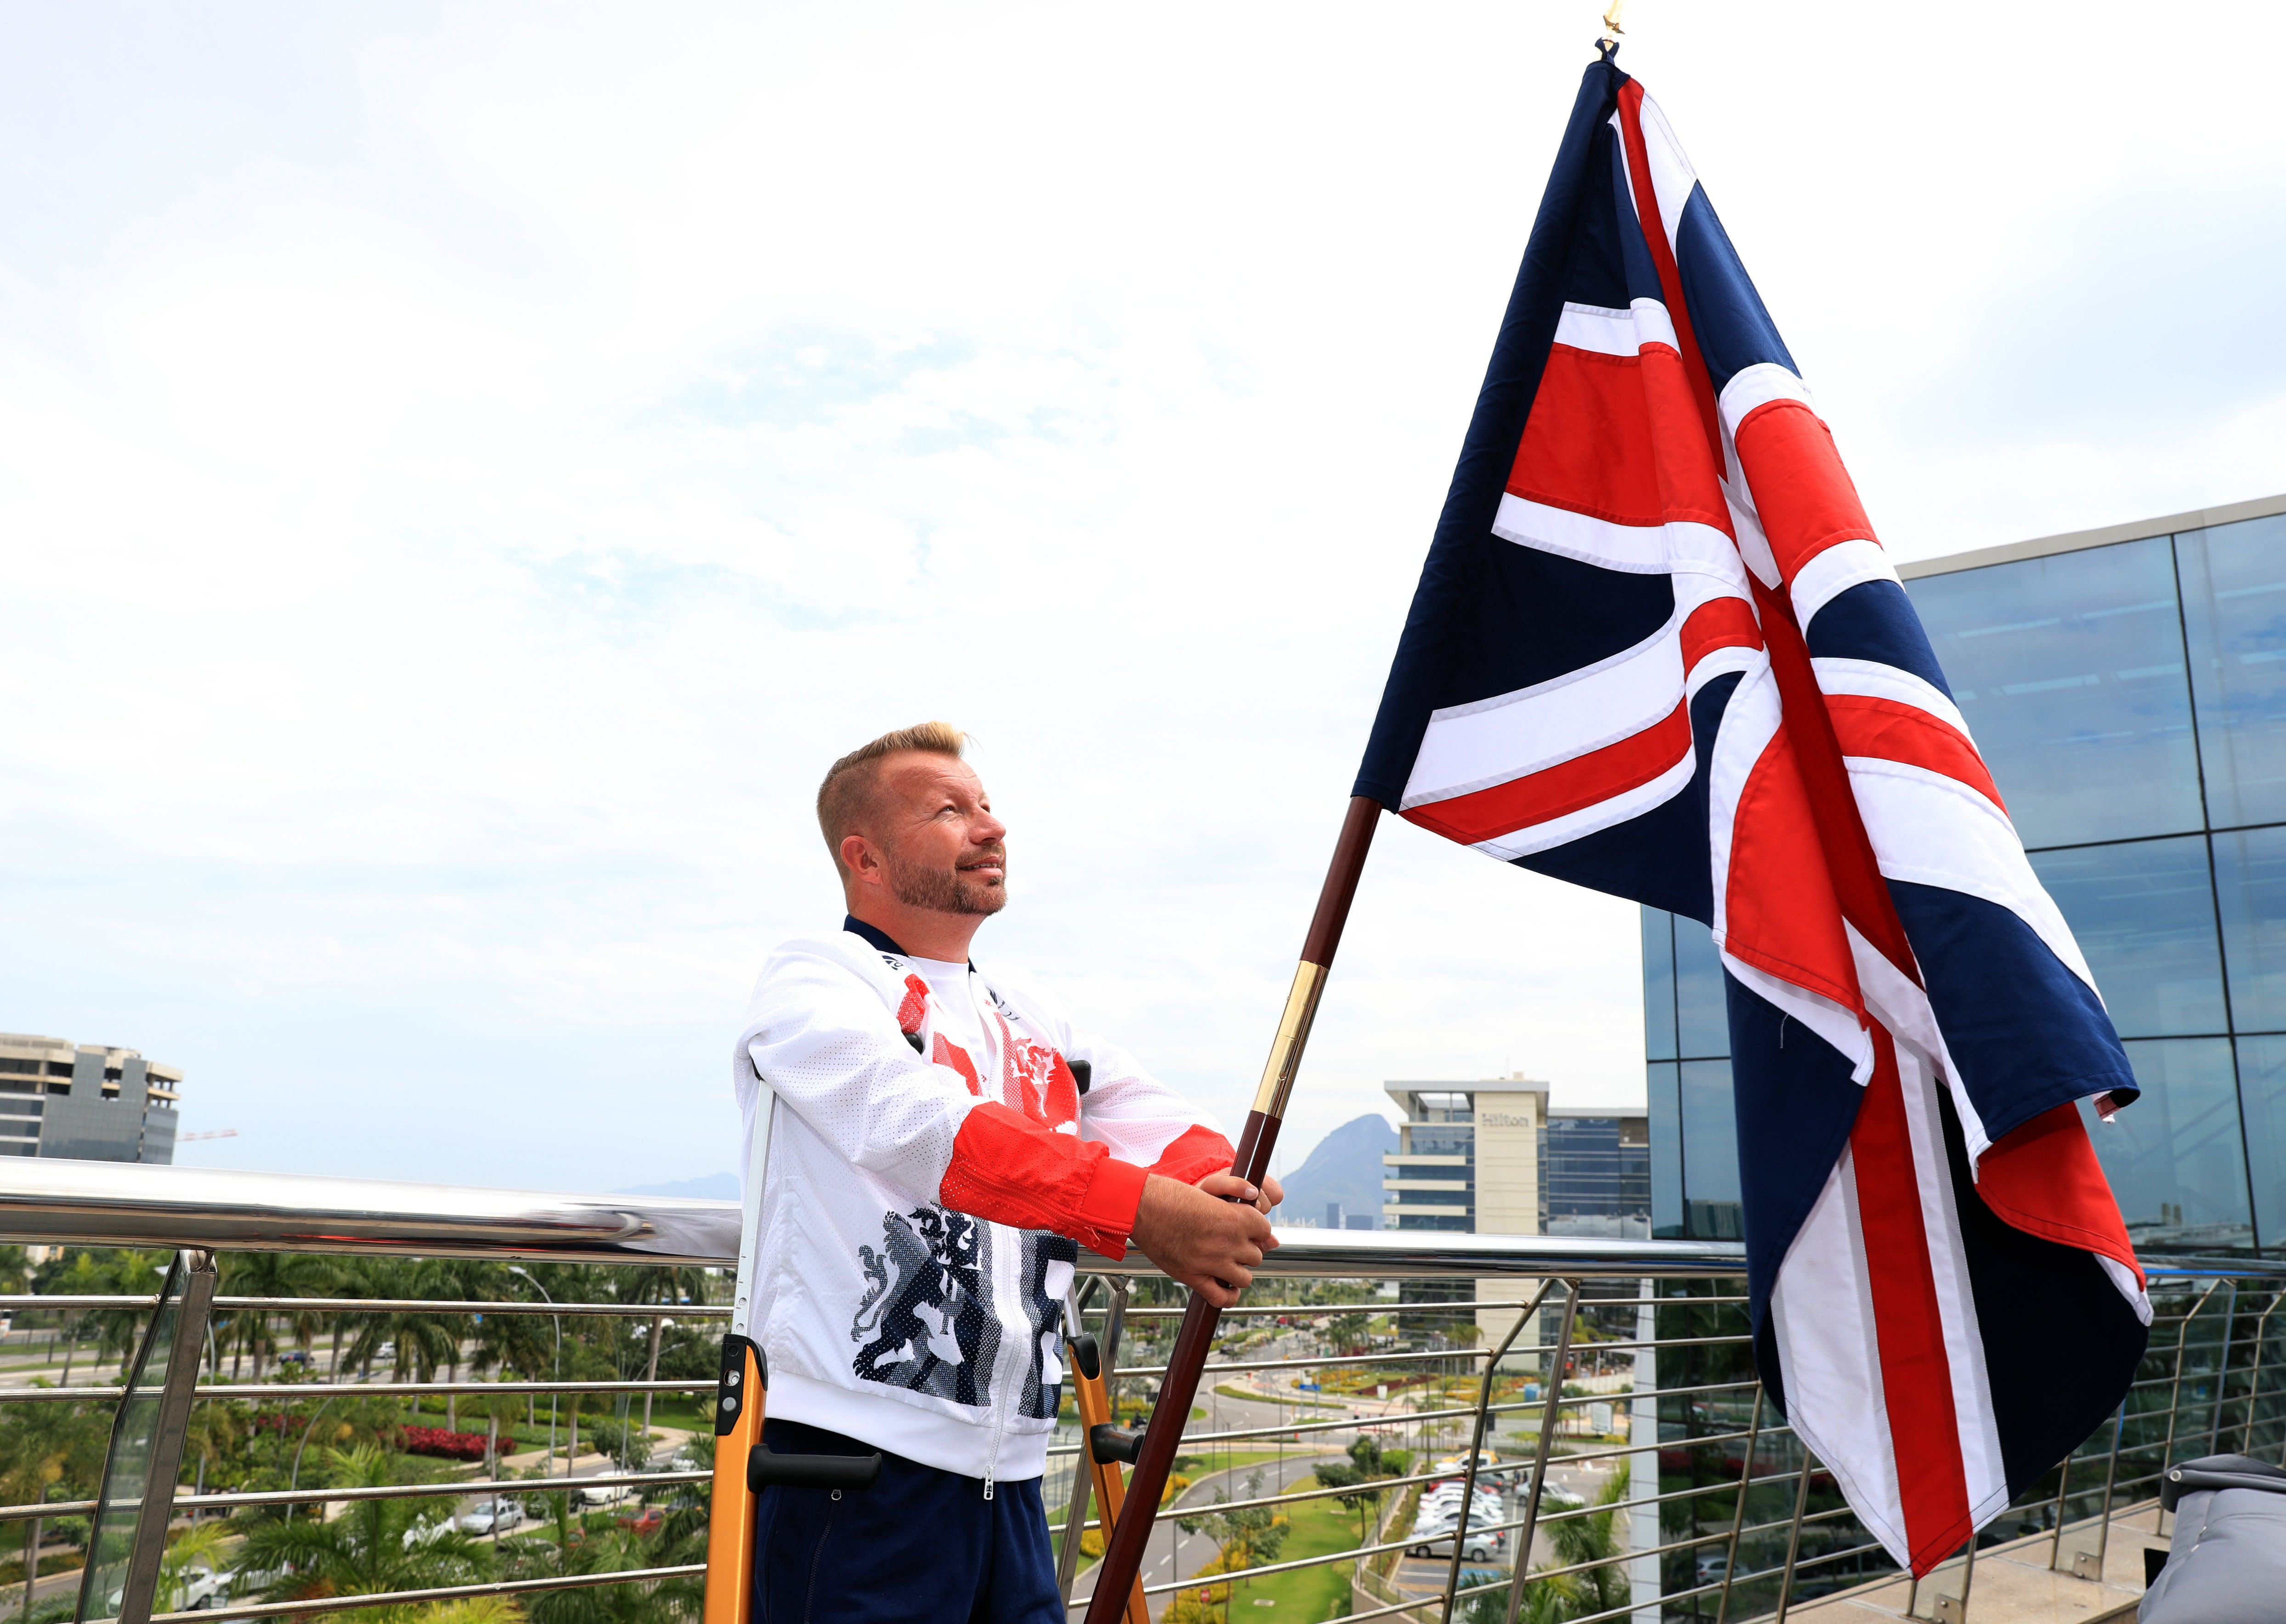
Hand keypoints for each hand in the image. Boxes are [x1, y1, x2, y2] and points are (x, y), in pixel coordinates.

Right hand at [1130, 1174, 1277, 1307]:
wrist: (1142, 1206)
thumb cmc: (1173, 1196)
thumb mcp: (1211, 1195)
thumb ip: (1238, 1212)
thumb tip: (1265, 1232)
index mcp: (1236, 1218)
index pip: (1264, 1231)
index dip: (1255, 1231)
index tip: (1244, 1230)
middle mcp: (1228, 1241)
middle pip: (1256, 1256)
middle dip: (1246, 1251)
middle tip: (1231, 1245)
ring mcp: (1211, 1261)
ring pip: (1245, 1278)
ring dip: (1238, 1272)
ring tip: (1226, 1264)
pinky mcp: (1193, 1277)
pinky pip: (1222, 1297)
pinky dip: (1227, 1296)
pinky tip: (1225, 1287)